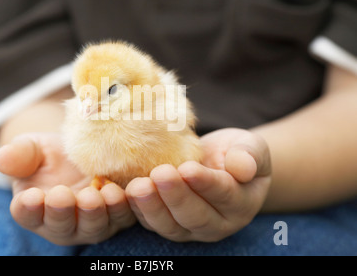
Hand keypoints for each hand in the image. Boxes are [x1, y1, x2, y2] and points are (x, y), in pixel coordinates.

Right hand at [0, 132, 135, 244]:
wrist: (84, 149)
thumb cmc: (51, 153)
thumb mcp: (32, 148)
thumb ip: (18, 155)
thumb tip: (2, 158)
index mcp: (34, 209)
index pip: (28, 215)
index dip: (29, 208)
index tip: (31, 196)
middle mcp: (62, 224)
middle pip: (61, 226)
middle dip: (62, 213)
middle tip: (62, 196)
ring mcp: (92, 222)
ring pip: (93, 226)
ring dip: (94, 213)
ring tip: (94, 194)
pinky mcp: (118, 214)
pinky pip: (123, 216)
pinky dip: (123, 207)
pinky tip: (121, 191)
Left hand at [125, 128, 270, 241]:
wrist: (217, 162)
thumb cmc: (235, 153)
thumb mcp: (250, 148)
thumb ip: (250, 155)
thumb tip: (244, 167)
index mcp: (240, 204)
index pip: (224, 195)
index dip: (206, 184)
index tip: (189, 168)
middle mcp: (216, 223)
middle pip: (195, 216)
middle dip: (175, 196)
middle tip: (160, 174)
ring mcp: (189, 228)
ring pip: (170, 225)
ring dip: (152, 207)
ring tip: (138, 186)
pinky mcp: (166, 223)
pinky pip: (150, 222)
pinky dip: (137, 209)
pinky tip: (126, 191)